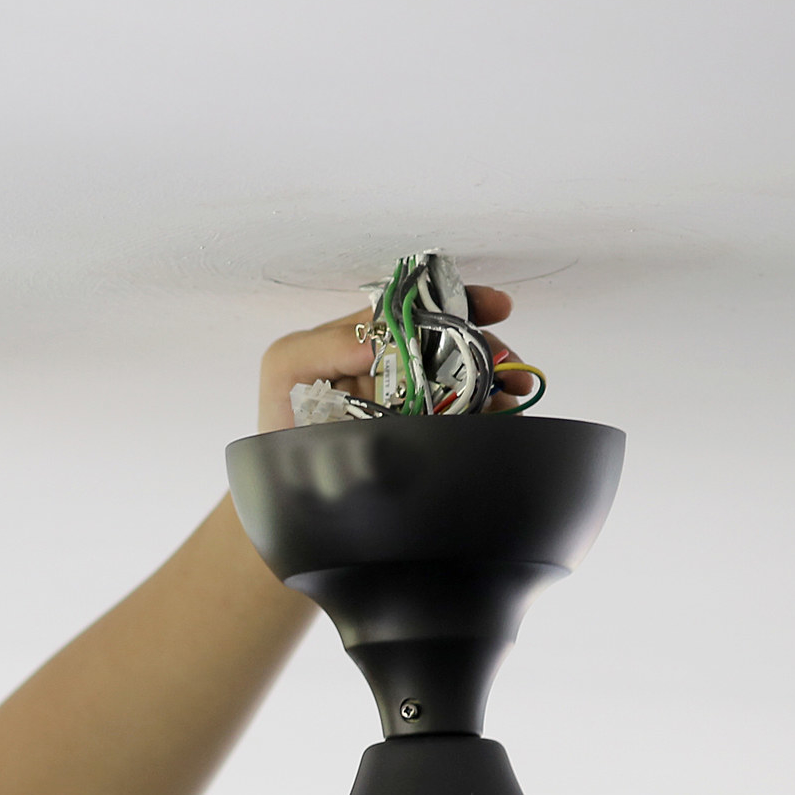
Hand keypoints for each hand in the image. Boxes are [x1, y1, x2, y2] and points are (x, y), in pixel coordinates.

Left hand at [254, 285, 535, 429]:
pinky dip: (490, 415)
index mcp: (370, 341)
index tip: (492, 307)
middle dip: (489, 348)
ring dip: (497, 383)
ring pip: (469, 382)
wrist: (287, 493)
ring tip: (512, 396)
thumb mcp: (287, 369)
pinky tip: (502, 419)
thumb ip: (321, 347)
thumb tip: (374, 344)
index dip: (460, 302)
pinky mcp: (425, 439)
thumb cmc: (281, 421)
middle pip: (456, 344)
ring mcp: (416, 404)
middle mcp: (399, 367)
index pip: (422, 310)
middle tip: (510, 362)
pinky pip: (466, 420)